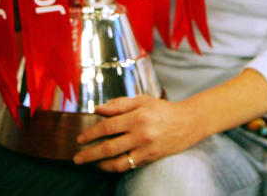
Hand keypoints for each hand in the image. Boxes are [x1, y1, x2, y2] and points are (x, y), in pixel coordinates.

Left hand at [71, 95, 203, 171]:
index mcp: (136, 116)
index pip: (107, 127)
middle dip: (90, 154)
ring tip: (91, 163)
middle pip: (109, 147)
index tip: (80, 139)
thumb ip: (119, 104)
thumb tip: (98, 109)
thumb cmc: (162, 109)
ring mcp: (146, 148)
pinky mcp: (151, 158)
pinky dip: (115, 167)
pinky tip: (107, 164)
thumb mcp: (142, 100)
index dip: (91, 134)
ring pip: (118, 161)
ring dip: (101, 164)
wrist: (189, 122)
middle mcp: (140, 133)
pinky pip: (129, 165)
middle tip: (77, 158)